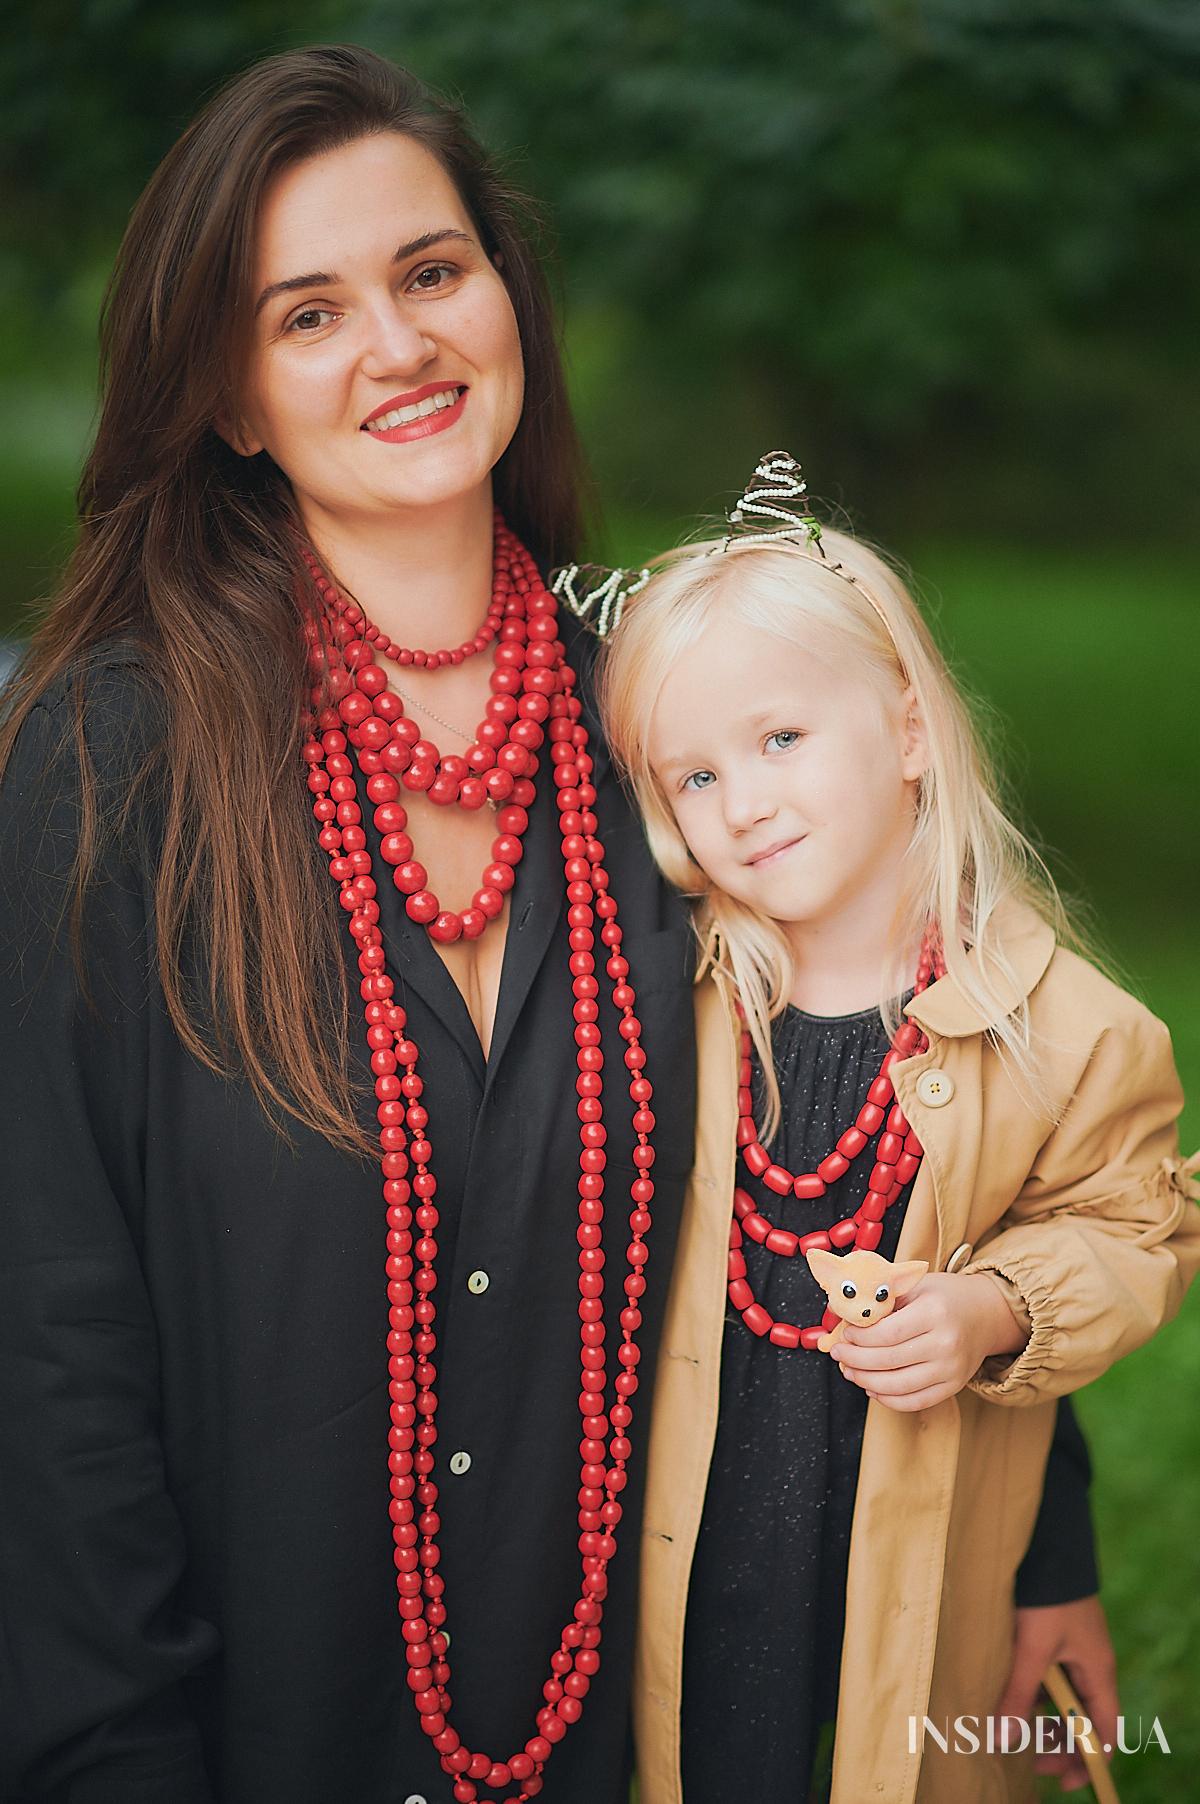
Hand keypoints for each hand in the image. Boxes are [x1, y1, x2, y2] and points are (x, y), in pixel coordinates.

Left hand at [831, 1272, 1026, 1410]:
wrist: (986, 1314)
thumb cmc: (945, 1296)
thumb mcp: (917, 1285)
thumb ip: (883, 1300)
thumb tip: (843, 1315)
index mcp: (935, 1312)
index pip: (887, 1333)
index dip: (859, 1338)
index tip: (844, 1334)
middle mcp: (946, 1343)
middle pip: (889, 1360)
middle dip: (855, 1359)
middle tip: (838, 1353)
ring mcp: (951, 1369)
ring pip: (898, 1386)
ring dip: (866, 1381)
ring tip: (850, 1370)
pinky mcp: (953, 1387)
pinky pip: (915, 1402)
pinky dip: (888, 1399)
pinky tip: (871, 1387)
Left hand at [997, 1596, 1118, 1790]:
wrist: (1045, 1545)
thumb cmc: (1048, 1596)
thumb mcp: (1032, 1649)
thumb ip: (1018, 1694)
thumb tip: (1003, 1740)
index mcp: (1098, 1671)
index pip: (1104, 1731)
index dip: (1087, 1759)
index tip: (1060, 1779)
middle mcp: (1090, 1665)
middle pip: (1082, 1719)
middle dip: (1058, 1743)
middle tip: (1026, 1759)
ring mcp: (1071, 1650)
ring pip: (1061, 1698)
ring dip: (1040, 1717)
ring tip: (1010, 1730)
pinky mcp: (1052, 1636)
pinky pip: (1046, 1676)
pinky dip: (1030, 1691)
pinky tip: (1007, 1697)